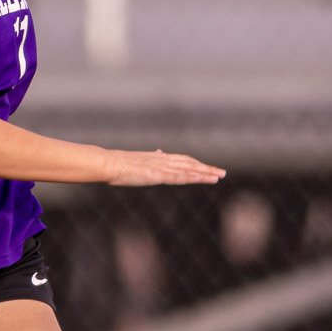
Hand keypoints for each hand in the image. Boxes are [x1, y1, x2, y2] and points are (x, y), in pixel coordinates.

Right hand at [104, 149, 226, 186]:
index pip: (182, 161)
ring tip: (219, 176)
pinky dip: (193, 177)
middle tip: (222, 173)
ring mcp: (161, 167)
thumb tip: (160, 152)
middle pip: (190, 163)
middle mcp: (163, 160)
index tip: (208, 169)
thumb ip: (152, 158)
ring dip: (205, 173)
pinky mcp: (158, 174)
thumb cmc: (118, 164)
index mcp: (158, 158)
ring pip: (188, 169)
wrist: (109, 163)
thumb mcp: (138, 161)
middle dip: (206, 168)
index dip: (196, 165)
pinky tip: (203, 179)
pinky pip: (180, 176)